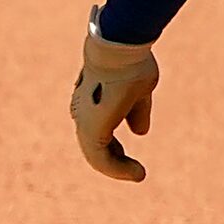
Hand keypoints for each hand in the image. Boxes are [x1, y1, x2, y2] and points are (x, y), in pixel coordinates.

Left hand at [71, 13, 159, 181]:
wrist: (121, 48)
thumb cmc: (131, 62)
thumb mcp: (140, 91)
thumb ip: (137, 111)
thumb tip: (140, 132)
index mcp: (91, 99)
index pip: (98, 128)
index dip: (112, 145)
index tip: (127, 156)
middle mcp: (84, 110)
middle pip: (95, 143)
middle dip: (113, 158)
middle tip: (134, 170)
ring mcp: (85, 120)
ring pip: (97, 154)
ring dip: (118, 168)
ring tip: (138, 174)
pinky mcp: (90, 129)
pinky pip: (101, 158)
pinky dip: (118, 169)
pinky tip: (137, 173)